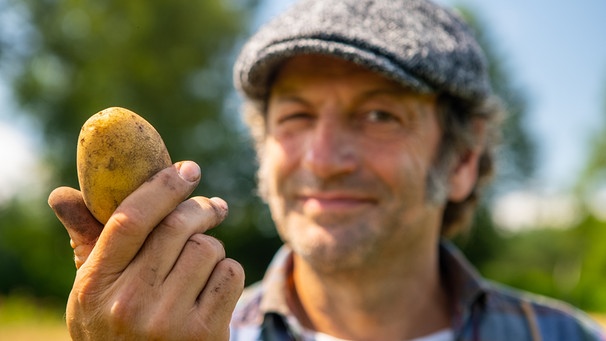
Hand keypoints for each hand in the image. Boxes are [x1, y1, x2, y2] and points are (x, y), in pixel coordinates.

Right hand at [48, 161, 244, 339]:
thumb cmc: (115, 326)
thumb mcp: (92, 291)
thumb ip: (86, 241)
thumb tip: (62, 194)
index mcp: (97, 285)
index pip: (130, 219)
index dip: (162, 186)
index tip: (187, 169)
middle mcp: (131, 303)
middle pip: (178, 226)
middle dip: (201, 208)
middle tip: (213, 206)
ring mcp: (168, 320)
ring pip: (208, 247)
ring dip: (212, 247)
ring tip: (201, 263)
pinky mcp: (204, 334)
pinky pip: (230, 274)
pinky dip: (226, 272)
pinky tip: (212, 287)